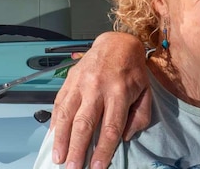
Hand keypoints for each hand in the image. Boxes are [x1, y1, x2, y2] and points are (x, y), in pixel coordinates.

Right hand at [50, 31, 150, 168]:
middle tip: (72, 168)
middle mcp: (98, 88)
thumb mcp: (146, 92)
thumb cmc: (132, 70)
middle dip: (77, 149)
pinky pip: (59, 103)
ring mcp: (81, 83)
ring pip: (68, 114)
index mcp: (119, 92)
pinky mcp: (70, 80)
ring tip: (58, 157)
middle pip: (85, 124)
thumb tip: (125, 137)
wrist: (116, 43)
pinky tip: (53, 137)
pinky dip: (55, 122)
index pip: (110, 127)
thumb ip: (140, 116)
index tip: (97, 167)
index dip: (103, 150)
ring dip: (61, 139)